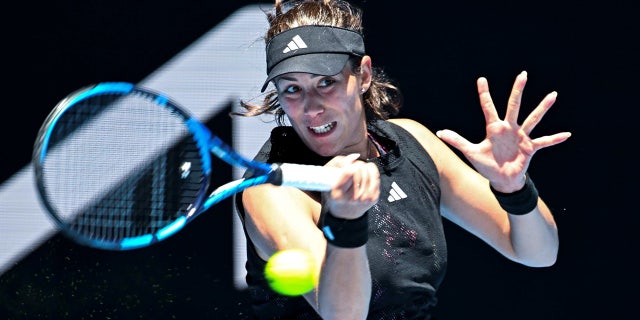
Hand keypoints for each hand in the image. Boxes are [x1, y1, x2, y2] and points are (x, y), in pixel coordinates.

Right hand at [323, 154, 379, 218]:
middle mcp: (352, 199)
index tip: (347, 164)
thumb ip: (339, 162)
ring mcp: (364, 199)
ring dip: (364, 168)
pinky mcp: (374, 199)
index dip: (349, 163)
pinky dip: (371, 172)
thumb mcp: (327, 176)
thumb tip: (355, 156)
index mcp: (337, 194)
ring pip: (370, 172)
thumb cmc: (333, 190)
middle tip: (351, 169)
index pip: (350, 171)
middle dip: (356, 165)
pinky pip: (376, 176)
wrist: (344, 212)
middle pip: (360, 170)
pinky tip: (365, 176)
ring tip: (358, 173)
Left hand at [436, 71, 570, 191]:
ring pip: (532, 119)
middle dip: (517, 91)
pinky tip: (567, 134)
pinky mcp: (530, 148)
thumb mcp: (471, 153)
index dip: (484, 94)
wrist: (502, 180)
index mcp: (494, 129)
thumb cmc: (487, 165)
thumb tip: (440, 132)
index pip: (488, 108)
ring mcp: (521, 137)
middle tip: (523, 74)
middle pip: (513, 106)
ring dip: (542, 108)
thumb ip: (457, 141)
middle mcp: (509, 128)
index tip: (481, 78)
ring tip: (552, 95)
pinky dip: (555, 139)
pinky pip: (544, 142)